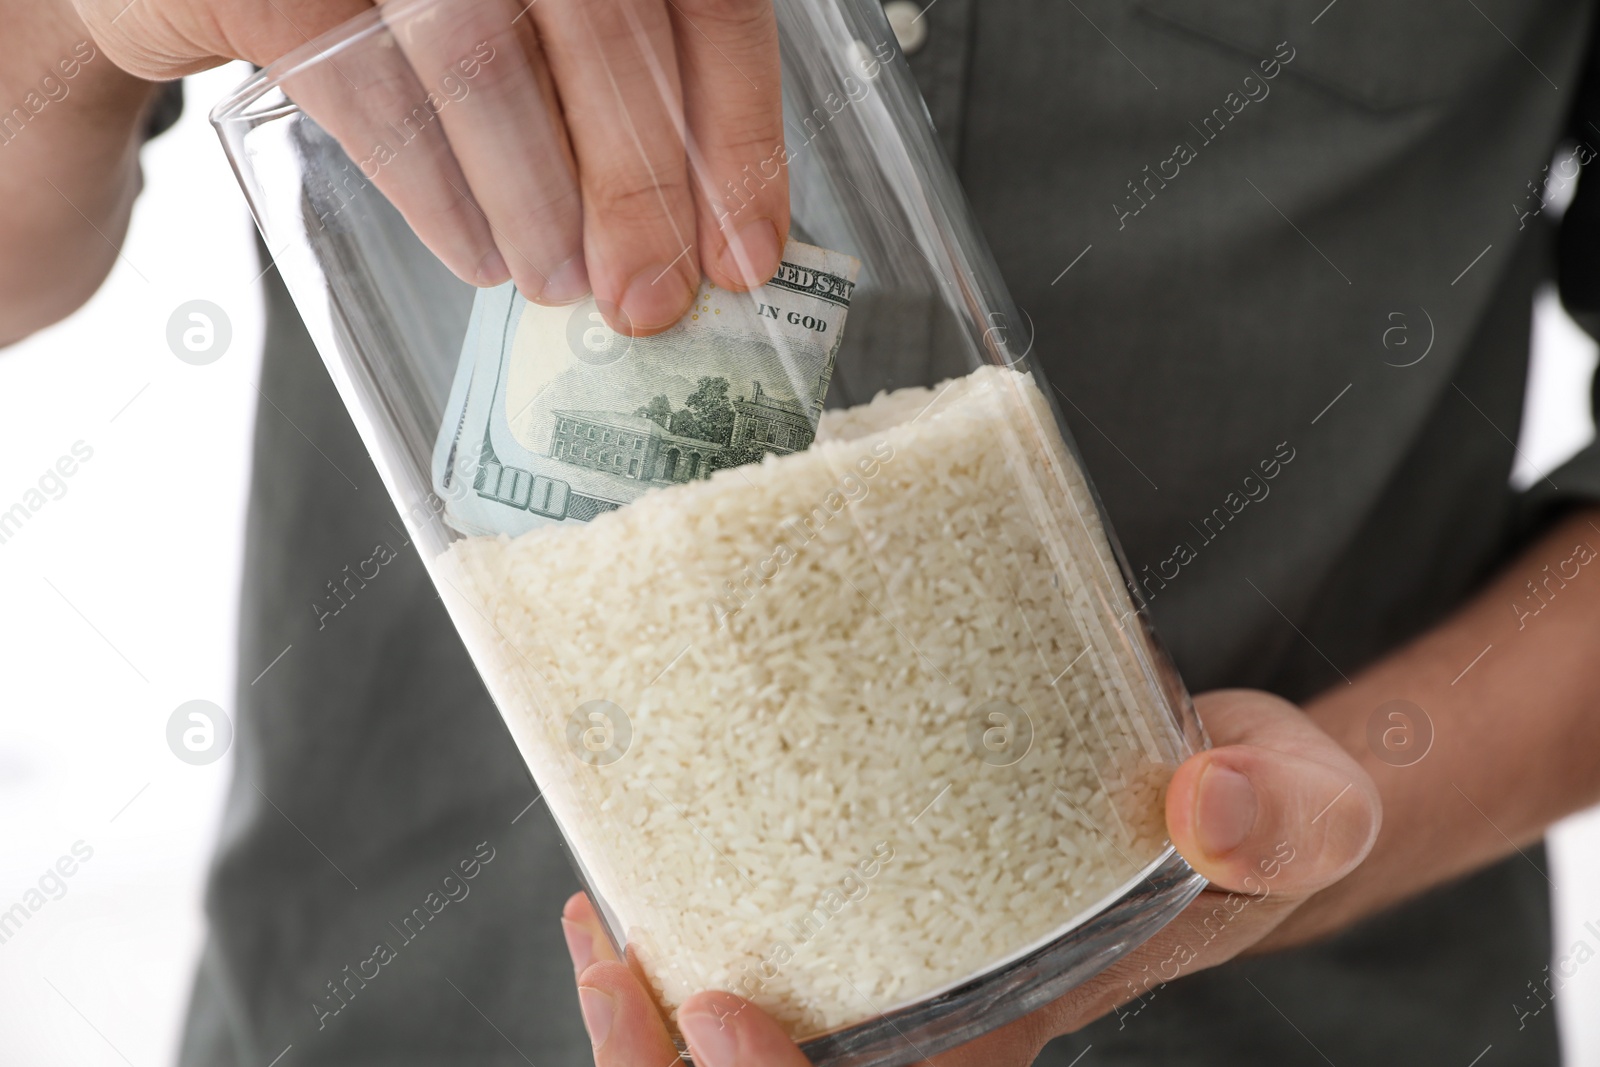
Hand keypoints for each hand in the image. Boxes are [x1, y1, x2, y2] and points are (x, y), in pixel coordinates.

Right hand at [69, 0, 788, 331]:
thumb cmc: (402, 1)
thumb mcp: (532, 13)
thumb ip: (609, 77)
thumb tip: (700, 220)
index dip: (736, 130)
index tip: (746, 250)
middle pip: (606, 24)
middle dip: (639, 185)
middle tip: (650, 298)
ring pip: (484, 57)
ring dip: (538, 198)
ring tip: (561, 283)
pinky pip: (370, 90)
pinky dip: (434, 190)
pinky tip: (477, 251)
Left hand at [560, 690, 1379, 1065]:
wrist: (1211, 786)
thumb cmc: (1247, 812)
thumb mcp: (1303, 801)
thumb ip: (1287, 814)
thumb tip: (1206, 807)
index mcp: (1012, 1031)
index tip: (715, 1006)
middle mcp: (935, 1036)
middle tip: (614, 962)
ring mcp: (883, 999)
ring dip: (640, 1032)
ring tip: (600, 933)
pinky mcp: (851, 938)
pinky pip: (733, 989)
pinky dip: (660, 976)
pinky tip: (624, 902)